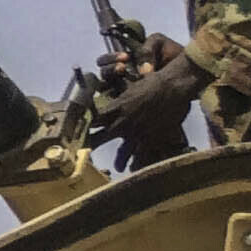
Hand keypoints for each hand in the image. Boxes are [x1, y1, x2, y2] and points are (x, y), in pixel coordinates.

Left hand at [92, 44, 203, 172]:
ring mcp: (137, 131)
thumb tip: (114, 98)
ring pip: (124, 150)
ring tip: (118, 167)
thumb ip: (122, 97)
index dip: (84, 126)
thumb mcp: (132, 88)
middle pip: (102, 136)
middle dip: (93, 145)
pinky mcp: (152, 137)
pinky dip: (140, 161)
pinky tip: (138, 168)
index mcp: (116, 107)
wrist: (174, 86)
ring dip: (120, 160)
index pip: (94, 119)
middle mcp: (124, 121)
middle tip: (84, 152)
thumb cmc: (154, 82)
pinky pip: (144, 153)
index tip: (76, 131)